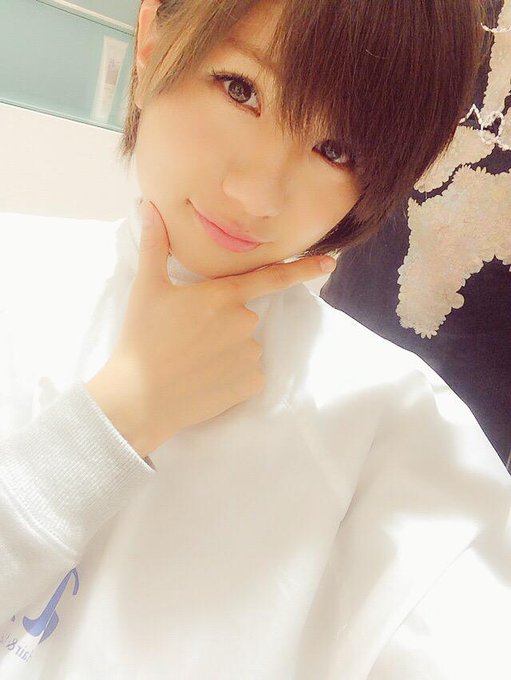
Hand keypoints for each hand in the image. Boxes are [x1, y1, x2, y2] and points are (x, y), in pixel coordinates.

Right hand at [86, 200, 335, 455]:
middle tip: (189, 338)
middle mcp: (244, 322)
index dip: (302, 269)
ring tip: (193, 361)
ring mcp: (251, 355)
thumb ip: (155, 246)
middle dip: (223, 324)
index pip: (271, 277)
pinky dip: (232, 377)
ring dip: (227, 351)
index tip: (330, 263)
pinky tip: (205, 380)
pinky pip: (249, 374)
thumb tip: (149, 206)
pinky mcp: (251, 384)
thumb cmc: (142, 339)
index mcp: (223, 295)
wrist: (139, 398)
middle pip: (244, 317)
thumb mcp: (147, 289)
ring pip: (246, 347)